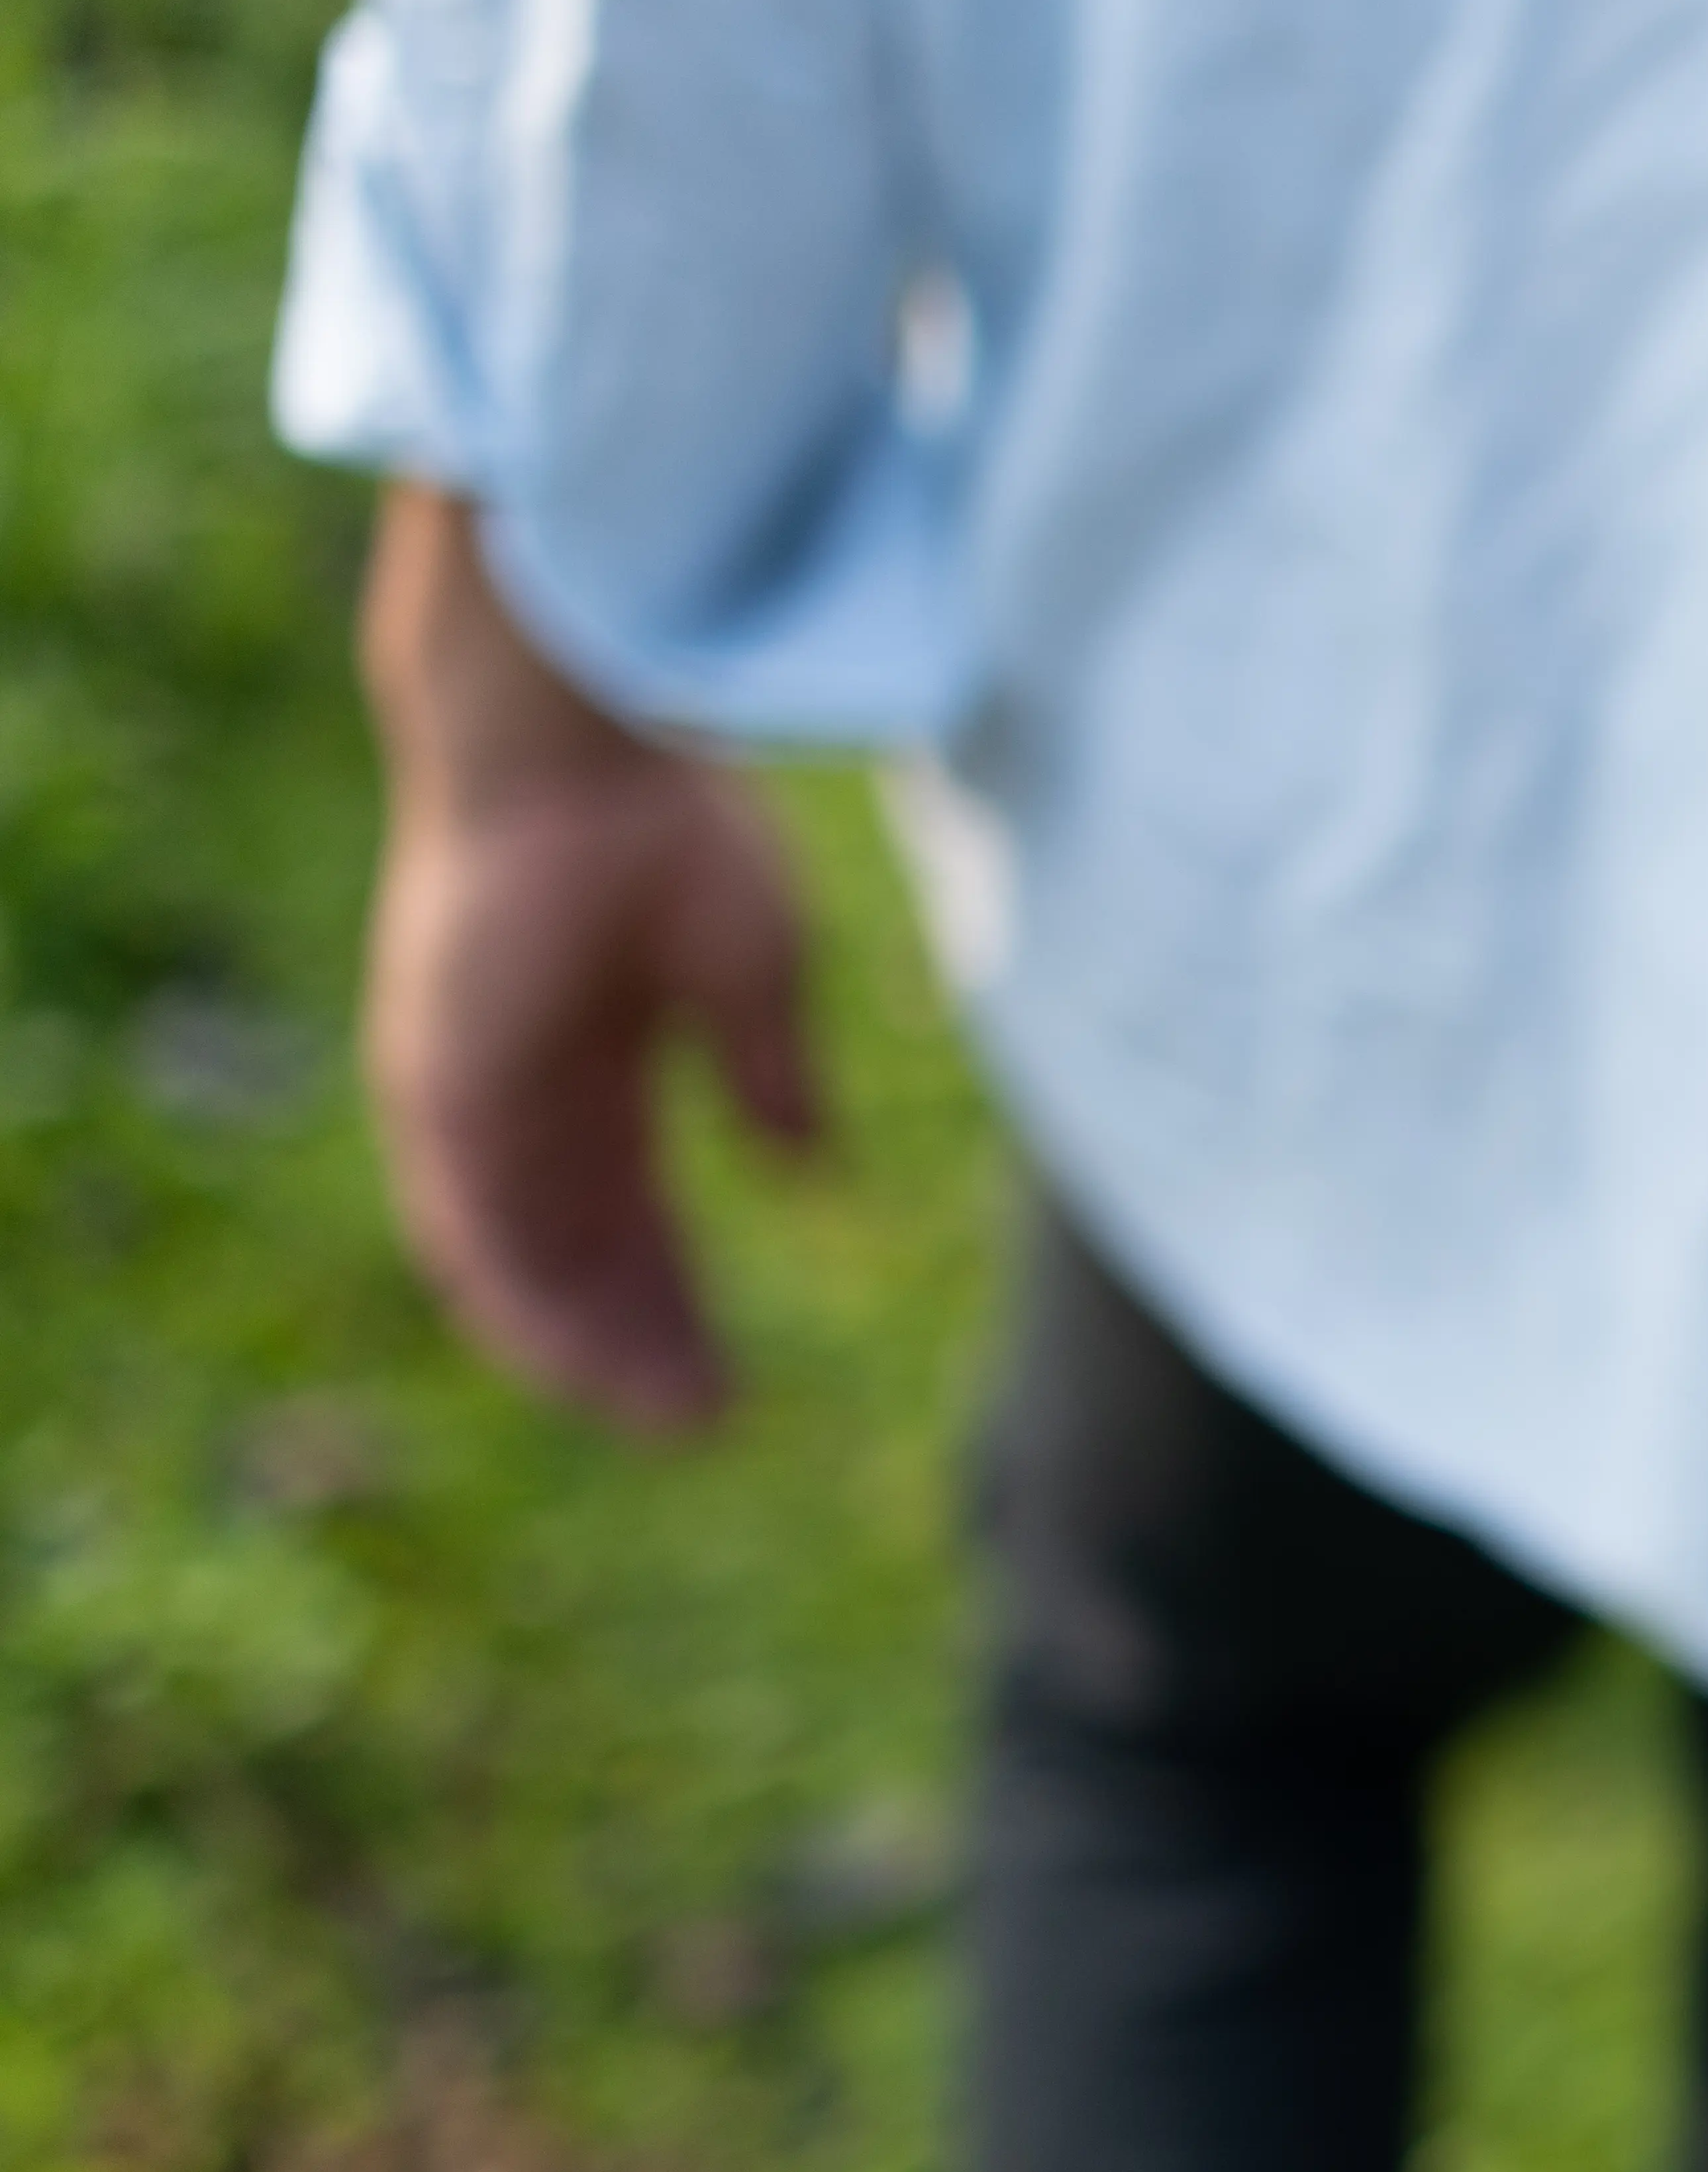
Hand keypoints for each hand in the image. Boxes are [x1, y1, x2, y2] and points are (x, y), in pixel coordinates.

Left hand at [356, 486, 824, 1430]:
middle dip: (634, 1338)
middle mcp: (521, 1092)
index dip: (675, 1295)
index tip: (732, 1372)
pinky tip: (565, 1361)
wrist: (572, 751)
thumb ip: (769, 1073)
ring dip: (573, 1341)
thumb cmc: (669, 830)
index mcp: (595, 1061)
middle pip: (574, 1250)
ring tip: (648, 1412)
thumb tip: (807, 1165)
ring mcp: (470, 1093)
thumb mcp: (749, 972)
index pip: (629, 1212)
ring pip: (513, 1256)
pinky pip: (461, 1222)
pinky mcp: (436, 1086)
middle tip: (699, 1421)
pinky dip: (511, 1298)